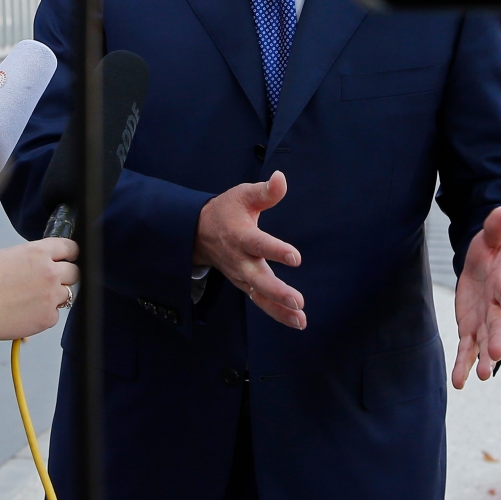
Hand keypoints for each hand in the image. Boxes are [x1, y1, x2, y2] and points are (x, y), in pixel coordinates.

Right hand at [0, 238, 79, 367]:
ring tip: (34, 300)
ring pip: (67, 294)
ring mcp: (50, 296)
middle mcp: (50, 272)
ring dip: (55, 296)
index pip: (70, 247)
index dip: (69, 253)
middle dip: (65, 275)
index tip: (68, 257)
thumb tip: (34, 264)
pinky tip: (27, 314)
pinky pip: (54, 315)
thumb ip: (27, 258)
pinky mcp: (46, 318)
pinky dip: (44, 315)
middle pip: (74, 272)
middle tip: (51, 281)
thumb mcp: (3, 256)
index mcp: (38, 252)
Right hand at [193, 170, 305, 328]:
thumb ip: (265, 191)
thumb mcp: (243, 195)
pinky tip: (297, 320)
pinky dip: (277, 313)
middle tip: (297, 300)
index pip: (258, 244)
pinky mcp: (244, 284)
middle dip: (277, 291)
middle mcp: (239, 259)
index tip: (295, 257)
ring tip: (300, 318)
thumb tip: (281, 178)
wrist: (199, 233)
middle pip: (257, 278)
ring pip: (259, 295)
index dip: (276, 250)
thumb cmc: (226, 211)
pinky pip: (260, 301)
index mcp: (240, 235)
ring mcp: (241, 275)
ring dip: (279, 309)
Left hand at [452, 206, 500, 388]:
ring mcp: (486, 320)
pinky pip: (468, 348)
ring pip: (485, 341)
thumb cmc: (494, 249)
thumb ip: (496, 228)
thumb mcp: (493, 236)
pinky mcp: (472, 328)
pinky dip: (464, 364)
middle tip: (496, 355)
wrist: (492, 266)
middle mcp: (499, 306)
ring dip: (484, 359)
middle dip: (498, 338)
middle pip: (500, 324)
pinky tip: (459, 382)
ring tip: (483, 376)